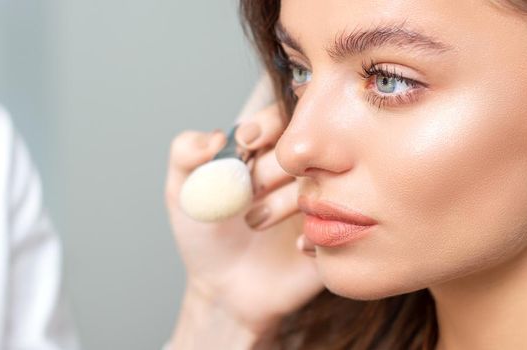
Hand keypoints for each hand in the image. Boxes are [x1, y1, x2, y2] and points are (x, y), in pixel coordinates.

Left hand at [164, 104, 322, 345]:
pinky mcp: (339, 230)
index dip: (267, 121)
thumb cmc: (206, 236)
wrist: (227, 291)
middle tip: (246, 192)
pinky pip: (344, 219)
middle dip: (272, 165)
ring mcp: (325, 197)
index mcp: (268, 148)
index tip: (247, 141)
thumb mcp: (182, 191)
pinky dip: (317, 230)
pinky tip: (295, 246)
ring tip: (255, 223)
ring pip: (323, 180)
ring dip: (286, 200)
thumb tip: (217, 135)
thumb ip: (184, 152)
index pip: (282, 111)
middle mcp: (302, 167)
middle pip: (306, 142)